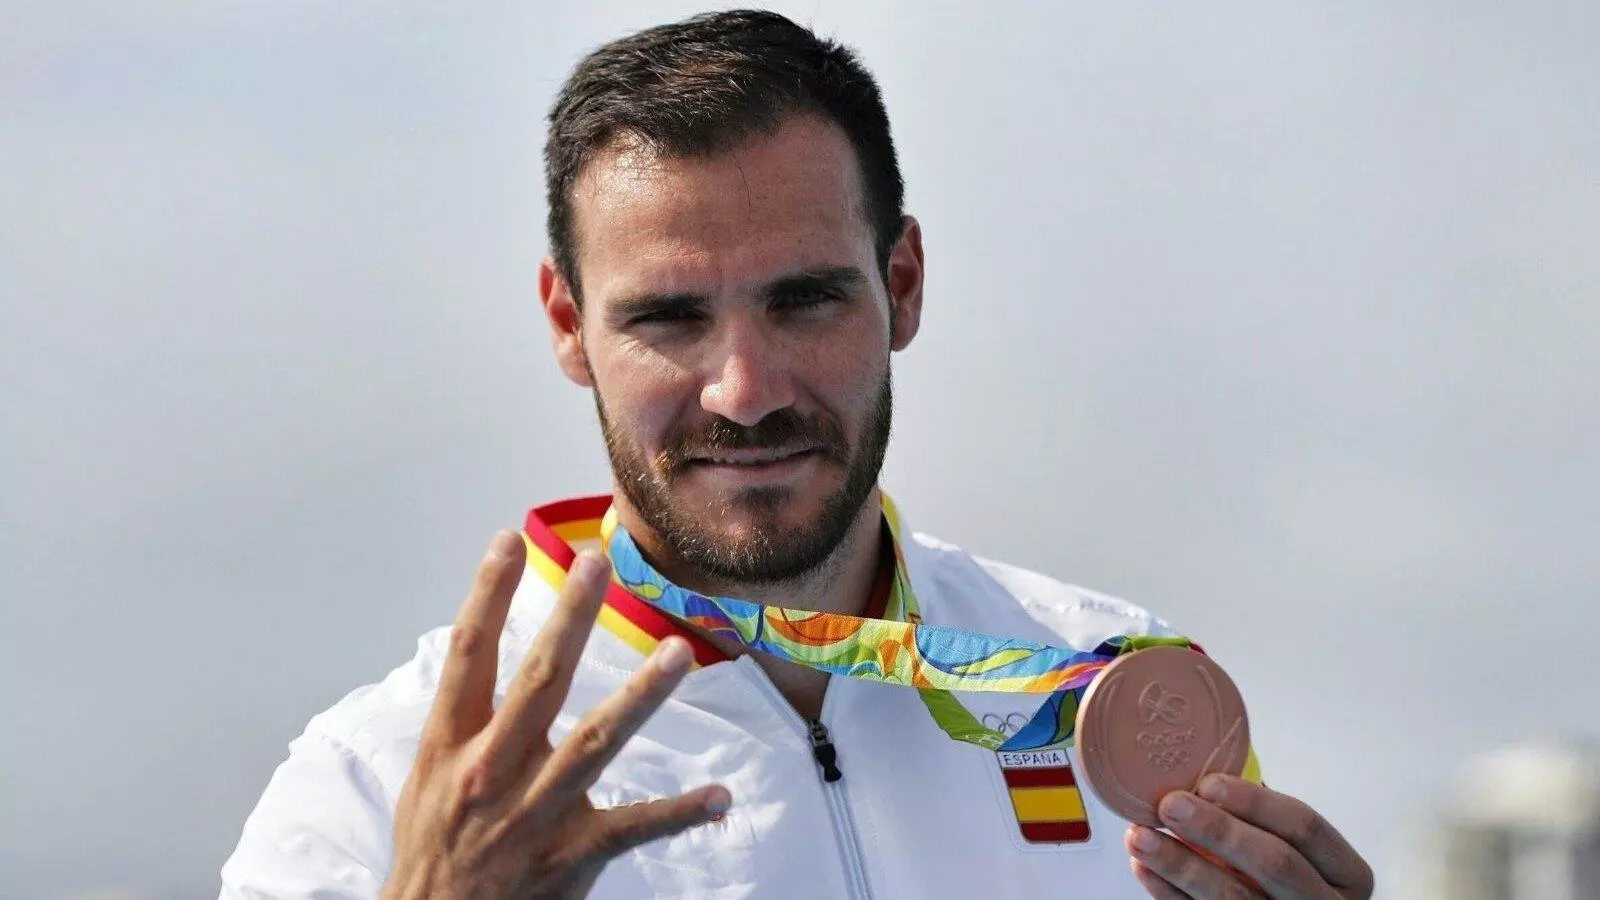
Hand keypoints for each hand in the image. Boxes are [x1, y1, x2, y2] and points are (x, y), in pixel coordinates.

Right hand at [382, 532, 730, 899]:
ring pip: (595, 743)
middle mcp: (492, 771)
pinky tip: (720, 796)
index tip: (510, 539)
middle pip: (538, 682)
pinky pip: (634, 828)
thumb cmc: (434, 847)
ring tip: (677, 654)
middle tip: (599, 562)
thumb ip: (462, 717)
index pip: (469, 654)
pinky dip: (679, 813)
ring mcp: (535, 813)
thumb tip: (482, 647)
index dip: (487, 594)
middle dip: (570, 618)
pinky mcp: (570, 856)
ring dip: (640, 697)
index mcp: (451, 745)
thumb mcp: (428, 776)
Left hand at [1124, 774, 1372, 898]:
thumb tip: (1201, 772)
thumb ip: (1261, 818)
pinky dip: (1168, 893)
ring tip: (1140, 836)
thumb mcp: (1292, 847)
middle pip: (1274, 862)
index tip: (1207, 782)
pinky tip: (1144, 867)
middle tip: (1171, 805)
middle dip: (1219, 831)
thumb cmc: (1284, 874)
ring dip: (1180, 864)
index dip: (1256, 802)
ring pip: (1234, 898)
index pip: (1305, 826)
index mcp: (1345, 872)